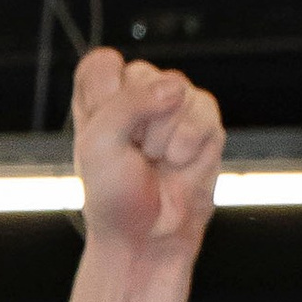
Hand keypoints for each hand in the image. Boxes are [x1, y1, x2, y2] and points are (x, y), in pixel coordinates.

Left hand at [72, 45, 222, 262]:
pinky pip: (202, 112)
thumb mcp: (97, 146)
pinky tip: (179, 163)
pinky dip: (188, 146)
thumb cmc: (115, 196)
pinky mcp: (204, 118)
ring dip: (163, 139)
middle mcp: (137, 91)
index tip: (104, 133)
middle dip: (136, 124)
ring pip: (176, 92)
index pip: (102, 64)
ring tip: (156, 161)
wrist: (148, 237)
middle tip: (134, 155)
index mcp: (100, 94)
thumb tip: (175, 89)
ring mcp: (173, 102)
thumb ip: (126, 105)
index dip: (105, 99)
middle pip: (141, 76)